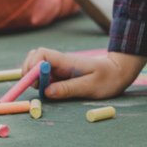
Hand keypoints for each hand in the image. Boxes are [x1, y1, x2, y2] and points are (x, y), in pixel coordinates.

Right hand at [22, 48, 146, 98]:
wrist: (118, 72)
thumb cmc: (107, 79)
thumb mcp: (89, 87)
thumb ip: (68, 89)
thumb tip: (46, 92)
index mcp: (66, 61)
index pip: (41, 54)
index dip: (32, 66)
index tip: (34, 82)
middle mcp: (60, 62)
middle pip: (34, 57)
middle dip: (28, 72)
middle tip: (36, 88)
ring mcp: (60, 67)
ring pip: (37, 66)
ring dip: (33, 78)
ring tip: (43, 91)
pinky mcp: (61, 74)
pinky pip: (44, 75)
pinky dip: (41, 82)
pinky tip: (48, 91)